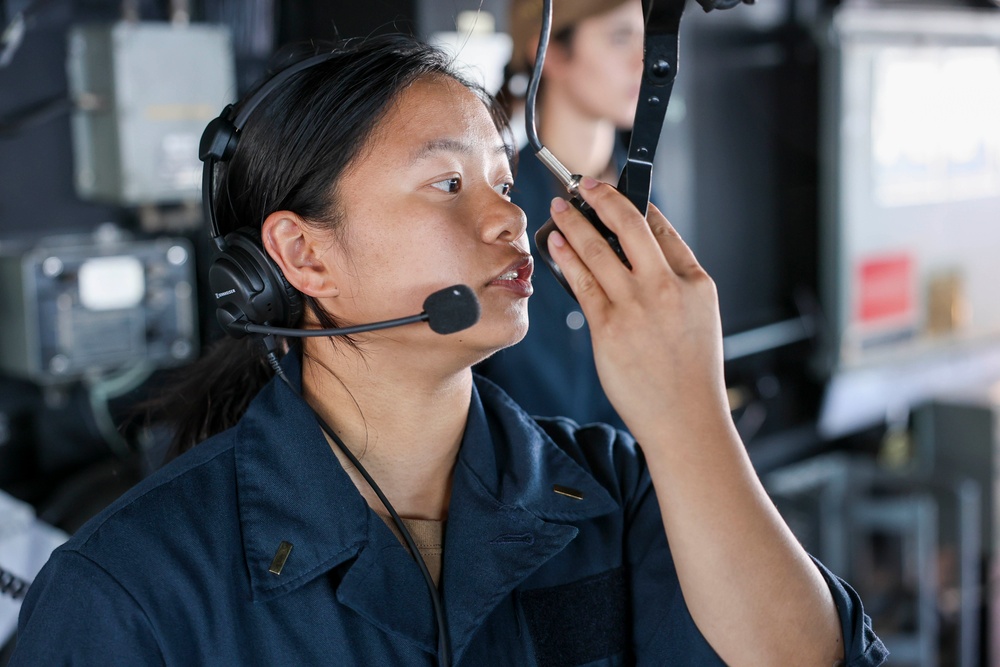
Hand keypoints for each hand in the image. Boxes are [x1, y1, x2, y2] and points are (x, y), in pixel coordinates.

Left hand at [544, 177, 729, 443]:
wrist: (684, 418)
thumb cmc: (690, 372)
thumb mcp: (699, 315)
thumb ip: (675, 279)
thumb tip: (641, 250)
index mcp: (694, 281)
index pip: (662, 228)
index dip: (636, 202)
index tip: (617, 192)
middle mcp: (666, 287)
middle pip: (628, 225)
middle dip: (602, 197)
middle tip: (585, 183)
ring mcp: (635, 306)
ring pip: (597, 249)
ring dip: (574, 222)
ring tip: (559, 208)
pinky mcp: (608, 327)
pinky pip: (580, 282)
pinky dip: (565, 257)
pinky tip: (556, 244)